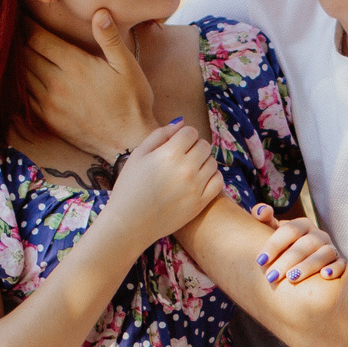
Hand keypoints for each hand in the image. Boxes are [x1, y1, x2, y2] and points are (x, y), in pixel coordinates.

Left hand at [23, 11, 159, 160]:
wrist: (128, 143)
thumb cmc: (132, 101)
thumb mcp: (128, 66)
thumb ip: (110, 38)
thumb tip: (99, 12)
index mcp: (74, 65)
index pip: (38, 38)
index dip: (26, 23)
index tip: (20, 13)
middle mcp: (56, 83)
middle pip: (24, 54)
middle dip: (16, 39)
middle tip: (10, 27)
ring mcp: (49, 103)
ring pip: (21, 75)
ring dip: (15, 61)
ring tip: (11, 48)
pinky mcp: (47, 119)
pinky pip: (22, 97)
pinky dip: (17, 85)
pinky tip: (17, 77)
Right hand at [99, 120, 220, 250]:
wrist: (129, 223)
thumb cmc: (129, 187)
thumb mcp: (138, 155)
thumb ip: (160, 135)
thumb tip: (182, 122)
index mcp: (169, 154)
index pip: (191, 132)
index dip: (183, 136)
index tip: (175, 145)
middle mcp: (186, 169)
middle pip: (204, 145)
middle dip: (194, 147)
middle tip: (181, 157)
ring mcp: (195, 187)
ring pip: (212, 162)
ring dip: (202, 162)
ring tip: (187, 170)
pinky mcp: (200, 203)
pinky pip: (218, 181)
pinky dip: (211, 177)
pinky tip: (198, 180)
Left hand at [253, 207, 342, 284]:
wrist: (300, 260)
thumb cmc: (282, 246)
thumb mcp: (271, 230)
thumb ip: (263, 218)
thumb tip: (262, 211)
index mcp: (302, 225)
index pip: (290, 230)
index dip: (274, 244)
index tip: (260, 260)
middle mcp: (318, 235)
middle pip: (306, 244)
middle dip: (288, 260)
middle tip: (271, 276)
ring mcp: (330, 248)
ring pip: (324, 254)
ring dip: (308, 266)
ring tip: (292, 278)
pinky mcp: (339, 262)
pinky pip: (341, 264)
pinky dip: (335, 269)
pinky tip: (325, 276)